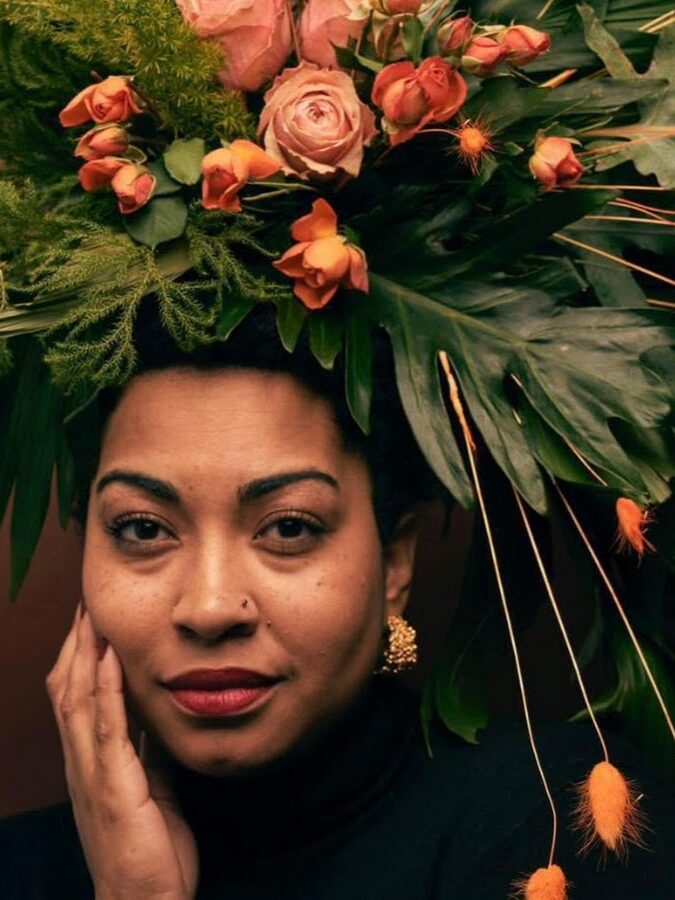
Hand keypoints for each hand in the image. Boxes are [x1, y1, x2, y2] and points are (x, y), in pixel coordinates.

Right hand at [46, 604, 198, 899]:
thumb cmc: (149, 850)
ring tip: (93, 617)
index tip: (92, 621)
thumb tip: (156, 715)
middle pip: (68, 690)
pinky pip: (107, 730)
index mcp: (92, 762)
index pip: (76, 697)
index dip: (80, 657)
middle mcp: (84, 763)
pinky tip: (109, 660)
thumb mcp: (151, 787)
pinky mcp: (113, 788)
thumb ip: (147, 750)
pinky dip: (106, 690)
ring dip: (84, 655)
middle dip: (76, 645)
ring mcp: (94, 775)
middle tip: (87, 604)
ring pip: (77, 702)